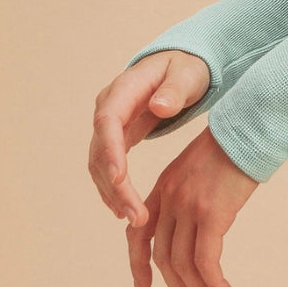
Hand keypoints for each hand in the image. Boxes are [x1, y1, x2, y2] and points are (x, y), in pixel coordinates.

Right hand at [89, 50, 211, 226]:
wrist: (180, 67)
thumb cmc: (186, 68)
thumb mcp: (188, 74)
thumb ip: (175, 89)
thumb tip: (159, 107)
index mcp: (124, 88)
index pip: (107, 121)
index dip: (110, 151)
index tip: (120, 179)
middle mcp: (109, 106)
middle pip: (100, 150)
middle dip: (114, 185)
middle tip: (135, 215)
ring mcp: (109, 123)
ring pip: (99, 164)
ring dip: (113, 193)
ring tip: (135, 219)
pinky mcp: (116, 136)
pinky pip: (107, 166)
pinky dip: (114, 189)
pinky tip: (125, 210)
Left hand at [127, 127, 259, 286]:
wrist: (252, 126)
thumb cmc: (235, 147)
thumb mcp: (201, 169)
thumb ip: (190, 195)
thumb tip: (200, 227)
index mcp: (163, 187)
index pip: (138, 235)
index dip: (138, 265)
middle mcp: (170, 198)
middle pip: (163, 257)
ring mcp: (189, 206)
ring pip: (184, 265)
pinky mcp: (212, 213)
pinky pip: (206, 261)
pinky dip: (214, 284)